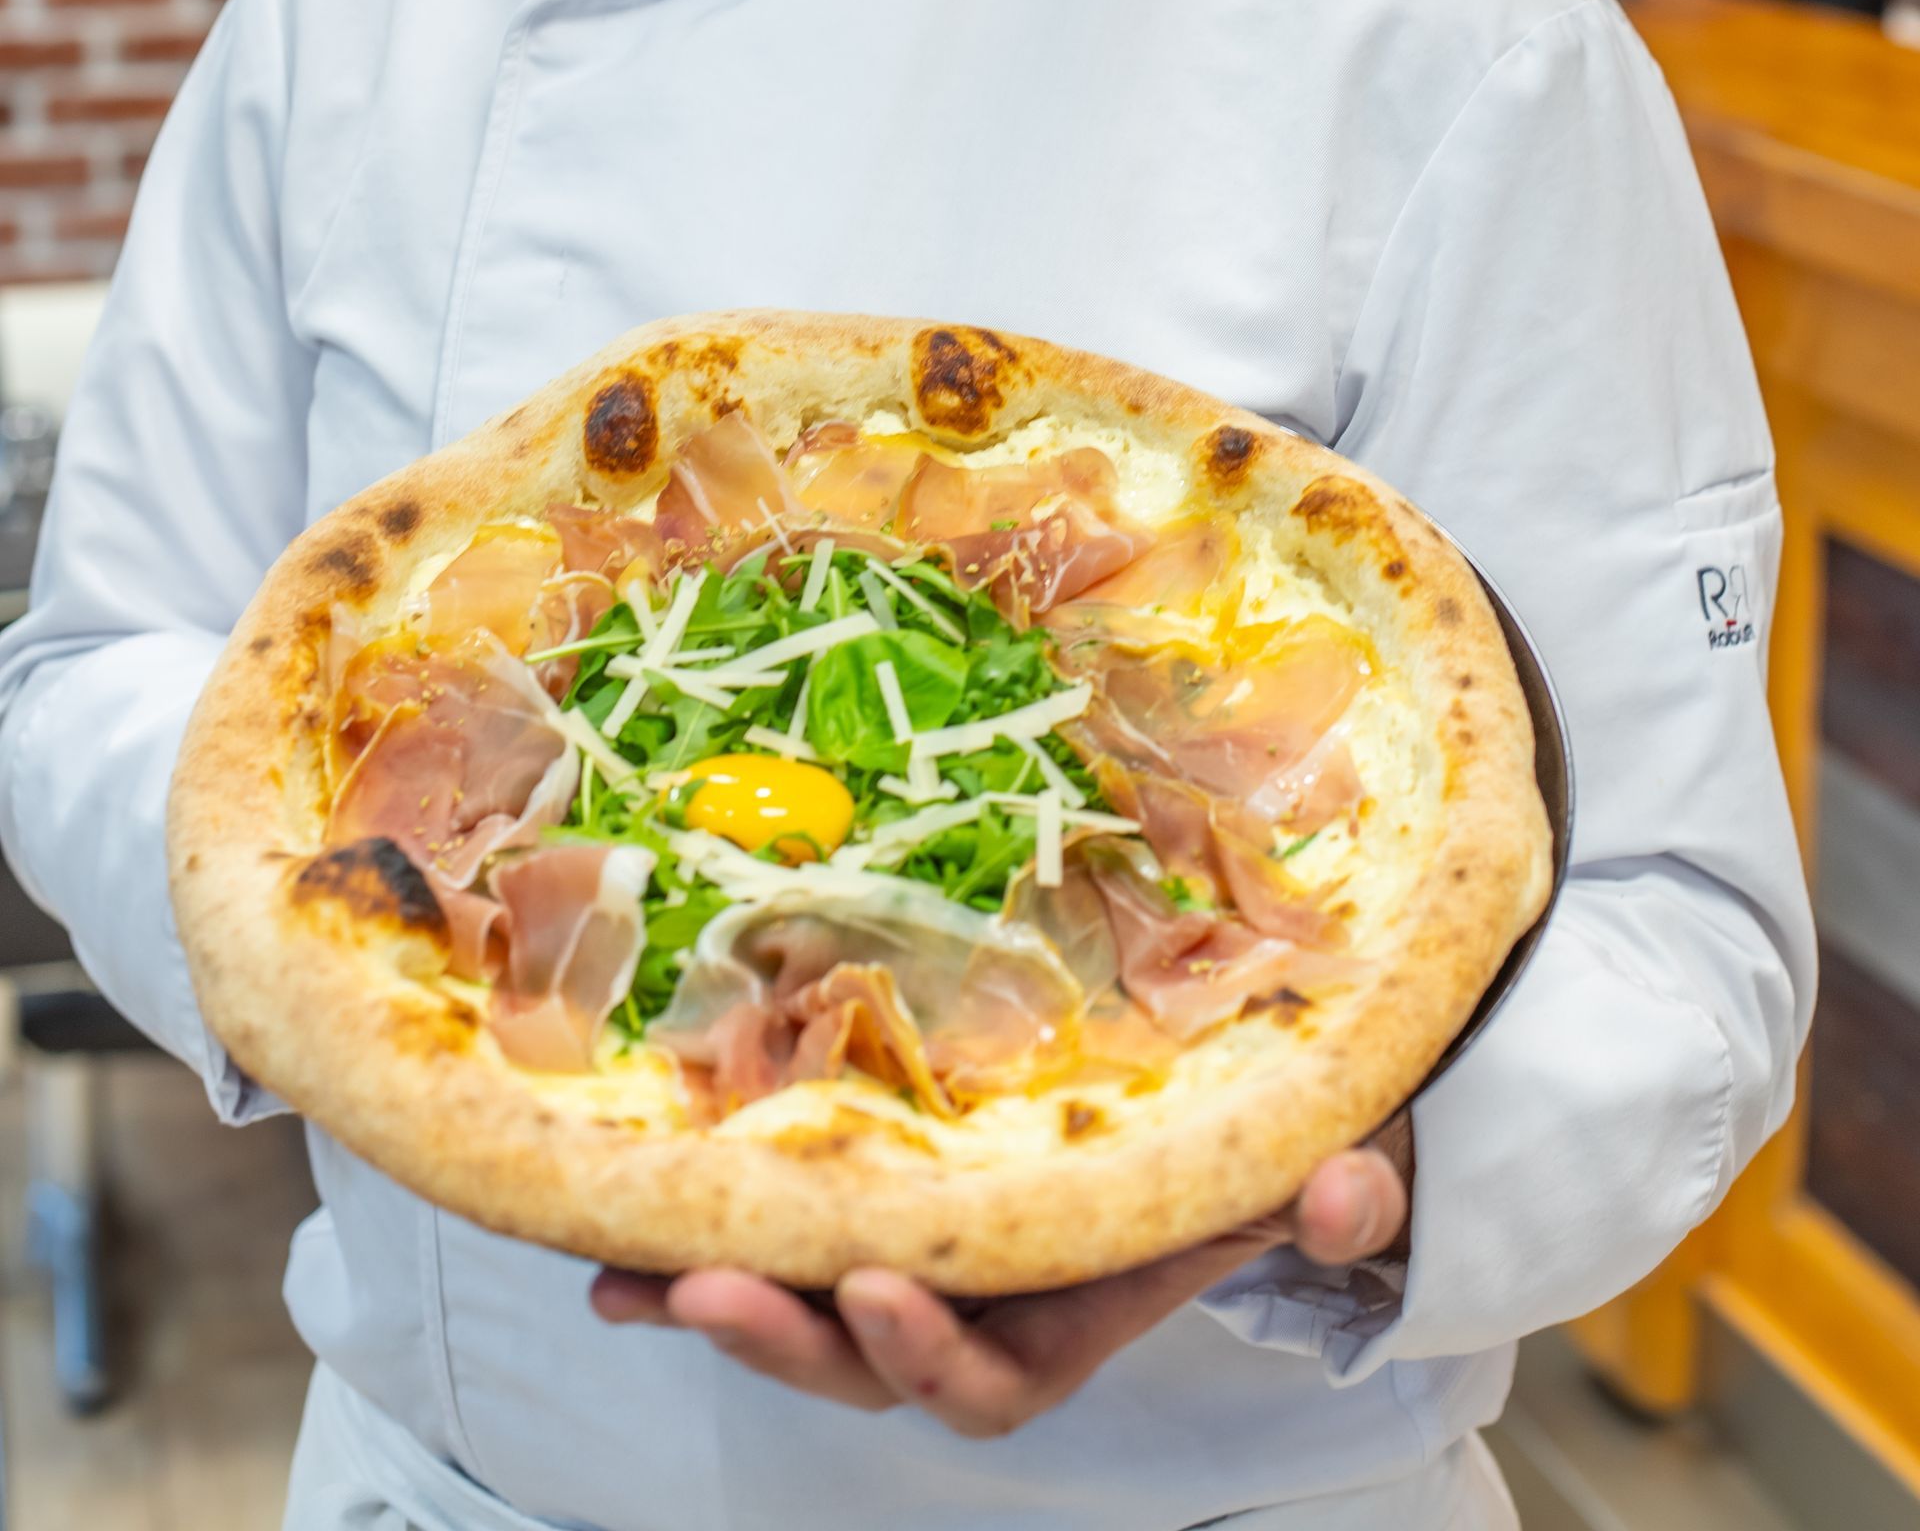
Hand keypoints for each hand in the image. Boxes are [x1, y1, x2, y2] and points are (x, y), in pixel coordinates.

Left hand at [590, 1114, 1410, 1439]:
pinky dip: (688, 1245)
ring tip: (633, 1278)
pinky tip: (608, 1241)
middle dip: (792, 1338)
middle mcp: (977, 1303)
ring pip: (802, 1312)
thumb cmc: (1249, 1138)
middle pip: (866, 1363)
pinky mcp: (860, 1196)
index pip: (991, 1380)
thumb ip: (1335, 1192)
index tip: (884, 1291)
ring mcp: (909, 1255)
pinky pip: (768, 1238)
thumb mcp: (1310, 1157)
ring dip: (718, 1297)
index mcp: (1069, 1313)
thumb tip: (1350, 1195)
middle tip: (716, 1288)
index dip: (930, 1355)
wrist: (1208, 1099)